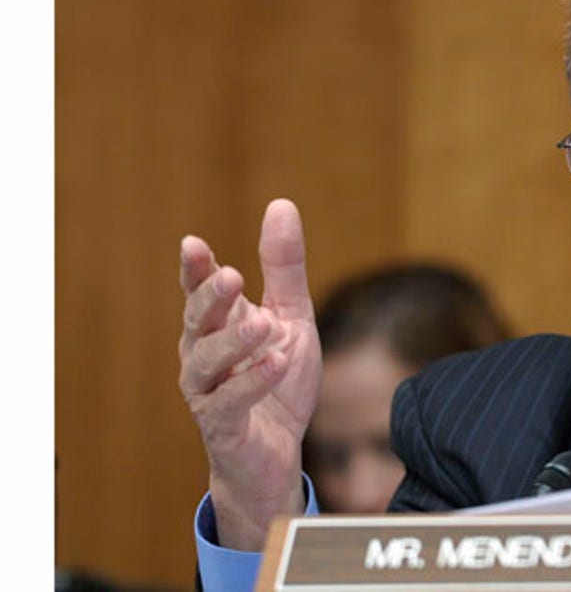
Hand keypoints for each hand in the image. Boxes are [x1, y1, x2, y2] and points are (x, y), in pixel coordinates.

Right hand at [178, 199, 321, 550]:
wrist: (277, 451)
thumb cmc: (277, 380)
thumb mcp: (291, 317)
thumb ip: (283, 267)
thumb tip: (280, 204)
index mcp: (218, 324)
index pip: (200, 290)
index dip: (195, 269)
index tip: (193, 244)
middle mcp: (202, 354)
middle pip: (197, 320)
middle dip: (210, 299)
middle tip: (231, 277)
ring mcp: (207, 391)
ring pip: (207, 361)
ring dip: (234, 341)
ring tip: (262, 324)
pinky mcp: (222, 425)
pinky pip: (230, 401)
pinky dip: (252, 381)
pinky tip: (275, 362)